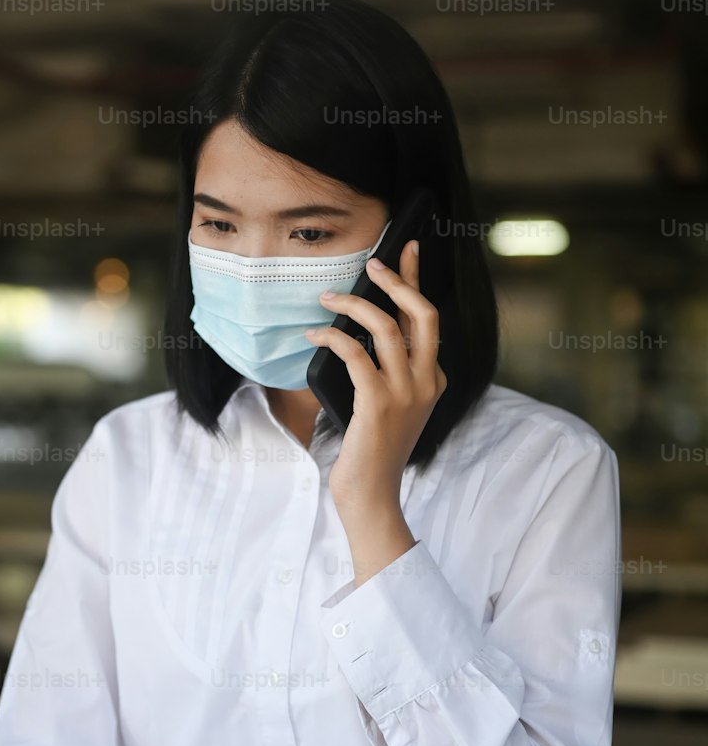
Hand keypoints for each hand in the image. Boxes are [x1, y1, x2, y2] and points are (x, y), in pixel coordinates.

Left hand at [305, 239, 445, 577]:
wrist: (372, 494)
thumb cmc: (372, 450)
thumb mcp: (389, 406)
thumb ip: (385, 370)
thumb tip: (356, 330)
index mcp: (433, 378)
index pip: (428, 319)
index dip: (415, 281)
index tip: (403, 251)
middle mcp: (427, 381)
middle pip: (422, 313)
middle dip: (397, 280)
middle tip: (371, 264)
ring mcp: (406, 392)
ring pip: (387, 327)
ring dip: (353, 306)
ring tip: (327, 297)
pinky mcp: (378, 403)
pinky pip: (355, 353)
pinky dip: (331, 337)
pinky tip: (313, 336)